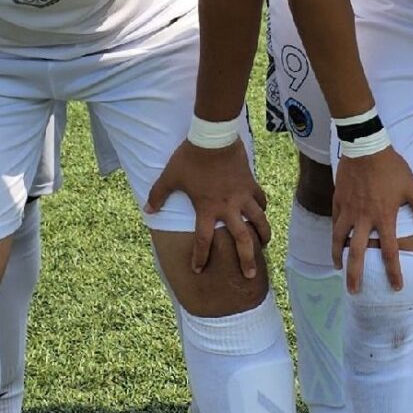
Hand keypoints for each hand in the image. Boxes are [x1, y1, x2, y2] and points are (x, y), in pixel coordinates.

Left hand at [148, 140, 269, 278]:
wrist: (213, 137)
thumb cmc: (190, 158)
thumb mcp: (170, 177)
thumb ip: (158, 195)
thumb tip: (147, 211)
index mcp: (207, 209)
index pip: (204, 240)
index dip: (200, 257)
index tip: (199, 270)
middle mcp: (228, 207)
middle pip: (242, 240)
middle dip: (247, 260)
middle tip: (250, 275)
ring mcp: (242, 196)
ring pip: (259, 221)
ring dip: (263, 234)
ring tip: (265, 245)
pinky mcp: (251, 183)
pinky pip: (261, 200)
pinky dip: (262, 208)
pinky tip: (263, 213)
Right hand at [330, 146, 412, 292]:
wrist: (365, 147)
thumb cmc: (392, 167)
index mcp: (384, 217)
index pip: (390, 252)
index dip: (393, 272)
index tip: (396, 287)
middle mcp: (364, 219)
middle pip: (357, 254)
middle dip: (355, 276)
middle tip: (354, 292)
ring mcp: (348, 210)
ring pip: (338, 240)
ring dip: (338, 257)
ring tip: (339, 269)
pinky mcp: (337, 201)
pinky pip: (335, 222)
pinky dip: (335, 235)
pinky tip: (336, 241)